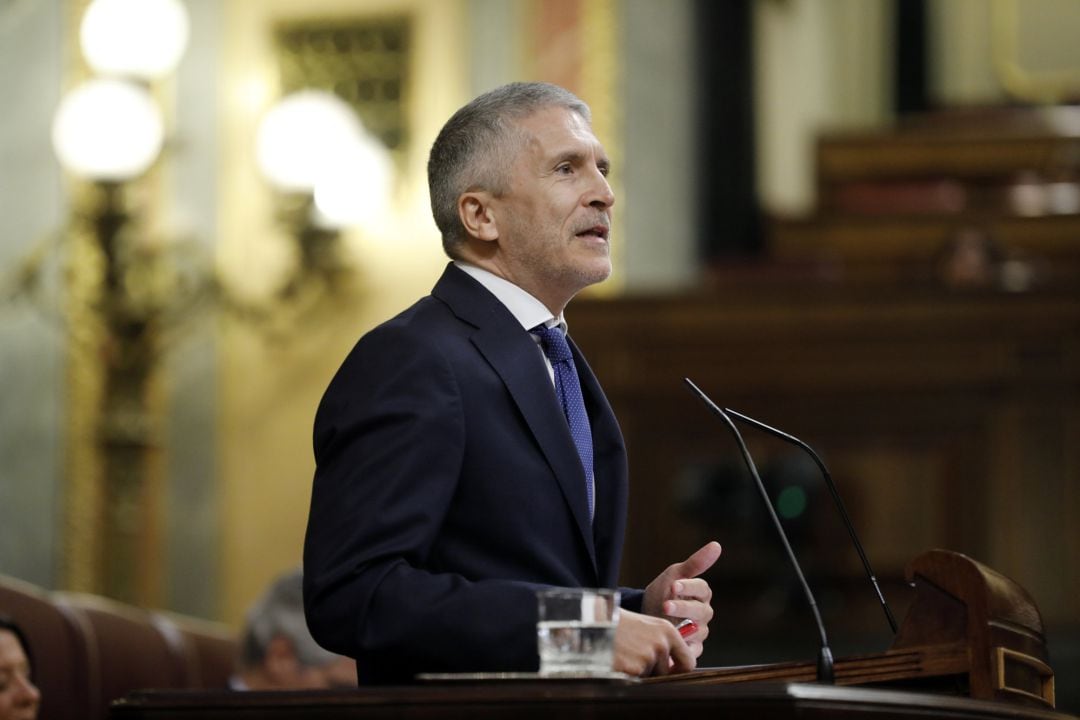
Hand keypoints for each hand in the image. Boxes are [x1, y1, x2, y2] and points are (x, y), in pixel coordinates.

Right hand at [612, 609, 693, 676]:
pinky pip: (636, 680)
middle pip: (666, 672)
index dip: (679, 670)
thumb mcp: (646, 626)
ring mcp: (648, 657)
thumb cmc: (618, 624)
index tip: (671, 671)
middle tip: (636, 659)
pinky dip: (627, 674)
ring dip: (638, 671)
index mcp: (667, 631)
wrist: (594, 622)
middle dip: (654, 671)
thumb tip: (673, 665)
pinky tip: (618, 658)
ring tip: (624, 654)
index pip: (688, 661)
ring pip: (650, 676)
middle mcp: (661, 644)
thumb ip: (662, 642)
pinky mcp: (635, 668)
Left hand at [642, 541, 720, 658]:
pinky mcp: (693, 649)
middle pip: (700, 611)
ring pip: (697, 632)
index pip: (701, 588)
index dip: (689, 587)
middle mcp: (704, 613)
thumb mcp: (674, 574)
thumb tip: (717, 545)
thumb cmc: (663, 591)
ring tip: (666, 627)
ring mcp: (699, 632)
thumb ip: (695, 563)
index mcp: (702, 594)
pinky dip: (682, 649)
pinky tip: (671, 647)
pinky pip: (692, 651)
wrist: (647, 615)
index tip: (673, 584)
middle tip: (665, 605)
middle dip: (683, 608)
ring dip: (682, 630)